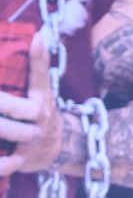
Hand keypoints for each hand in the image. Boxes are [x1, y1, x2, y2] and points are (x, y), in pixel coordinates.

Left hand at [0, 31, 62, 175]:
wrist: (61, 147)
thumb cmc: (41, 112)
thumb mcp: (42, 90)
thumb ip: (37, 66)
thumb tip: (38, 34)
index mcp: (43, 97)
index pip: (42, 75)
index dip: (40, 58)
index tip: (37, 37)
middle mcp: (41, 117)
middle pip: (21, 108)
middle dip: (4, 103)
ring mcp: (34, 139)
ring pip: (14, 132)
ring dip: (1, 128)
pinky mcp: (26, 159)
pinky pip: (9, 163)